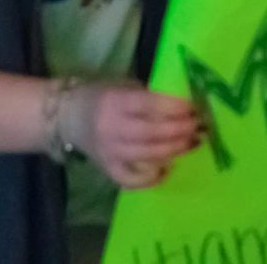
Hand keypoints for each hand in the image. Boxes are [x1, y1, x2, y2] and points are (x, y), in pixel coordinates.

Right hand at [60, 83, 202, 188]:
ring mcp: (110, 153)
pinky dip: (152, 178)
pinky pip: (133, 180)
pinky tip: (168, 168)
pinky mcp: (108, 170)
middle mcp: (112, 128)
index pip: (149, 105)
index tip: (193, 107)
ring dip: (175, 150)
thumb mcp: (123, 86)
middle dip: (180, 130)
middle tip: (199, 126)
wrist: (66, 116)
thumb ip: (148, 96)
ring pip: (148, 156)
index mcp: (115, 101)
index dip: (174, 107)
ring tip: (193, 143)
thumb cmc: (101, 95)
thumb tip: (182, 107)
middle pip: (152, 133)